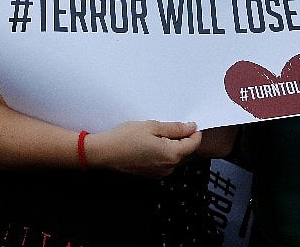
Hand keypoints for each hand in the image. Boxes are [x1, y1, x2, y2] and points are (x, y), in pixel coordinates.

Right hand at [86, 121, 200, 177]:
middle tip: (168, 126)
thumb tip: (191, 128)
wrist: (105, 153)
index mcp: (171, 155)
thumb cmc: (125, 138)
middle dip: (181, 139)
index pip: (193, 144)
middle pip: (184, 151)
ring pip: (173, 157)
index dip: (195, 133)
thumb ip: (174, 128)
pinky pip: (164, 163)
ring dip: (171, 146)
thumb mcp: (151, 126)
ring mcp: (160, 173)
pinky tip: (149, 145)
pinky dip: (162, 153)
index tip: (191, 124)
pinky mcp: (151, 175)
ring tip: (154, 135)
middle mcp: (169, 167)